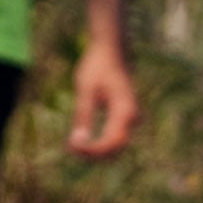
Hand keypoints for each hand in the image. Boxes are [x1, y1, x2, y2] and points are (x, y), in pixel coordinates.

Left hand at [70, 33, 138, 159]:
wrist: (111, 49)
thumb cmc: (97, 66)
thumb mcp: (85, 90)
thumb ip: (82, 116)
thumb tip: (77, 142)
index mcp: (124, 110)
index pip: (111, 142)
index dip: (92, 150)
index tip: (72, 146)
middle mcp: (132, 117)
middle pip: (115, 147)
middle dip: (94, 153)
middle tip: (70, 148)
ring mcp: (131, 118)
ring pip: (115, 145)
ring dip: (96, 150)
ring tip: (73, 145)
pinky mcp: (124, 117)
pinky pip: (114, 137)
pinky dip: (99, 142)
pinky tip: (82, 140)